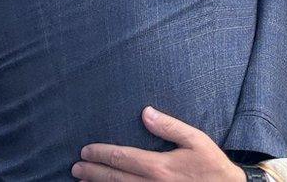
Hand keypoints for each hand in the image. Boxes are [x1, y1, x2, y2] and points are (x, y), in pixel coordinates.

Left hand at [72, 106, 245, 181]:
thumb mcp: (196, 139)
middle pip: (114, 178)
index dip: (101, 153)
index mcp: (159, 166)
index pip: (122, 158)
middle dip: (92, 171)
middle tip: (76, 167)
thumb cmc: (211, 165)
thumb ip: (169, 126)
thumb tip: (146, 112)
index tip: (86, 150)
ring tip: (82, 180)